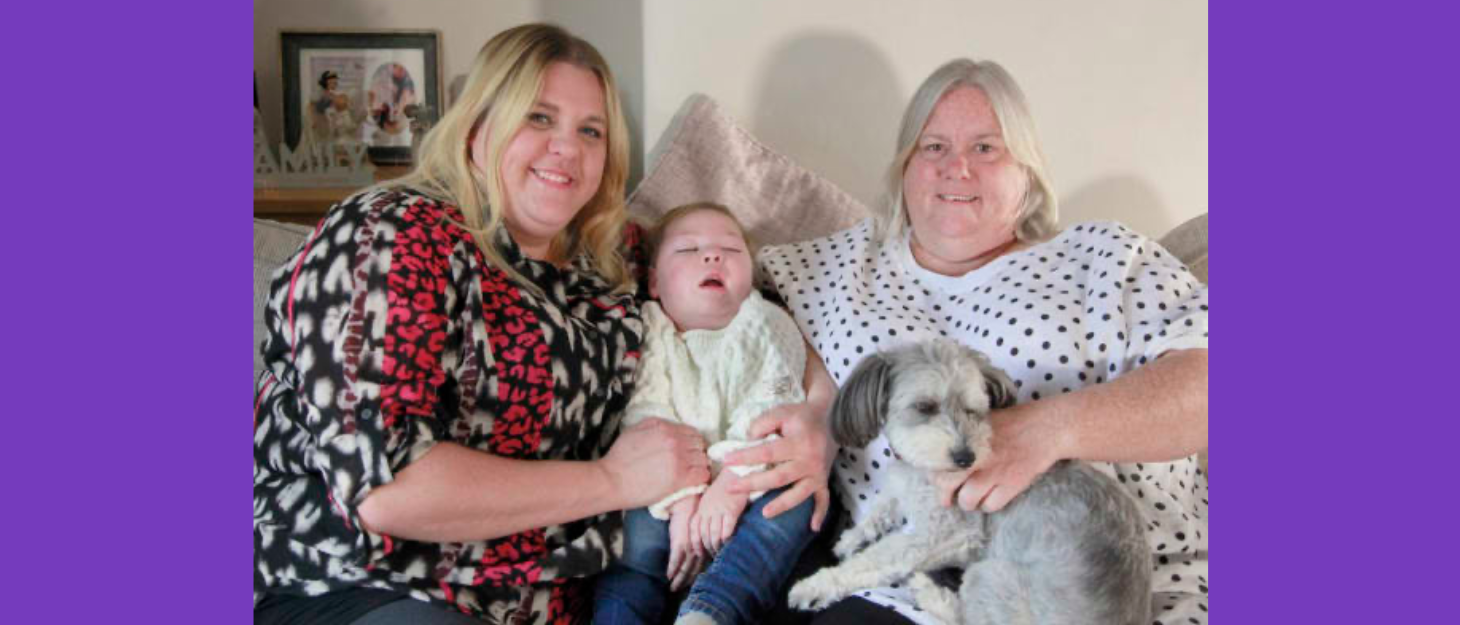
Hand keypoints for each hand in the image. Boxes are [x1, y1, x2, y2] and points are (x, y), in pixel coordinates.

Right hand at [598, 418, 709, 508]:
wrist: (611, 480)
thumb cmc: (619, 457)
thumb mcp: (635, 430)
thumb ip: (656, 425)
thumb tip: (672, 428)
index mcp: (665, 428)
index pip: (692, 432)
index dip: (690, 442)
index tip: (686, 451)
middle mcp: (675, 441)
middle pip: (700, 445)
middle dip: (695, 453)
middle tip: (687, 463)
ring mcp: (680, 459)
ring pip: (703, 459)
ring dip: (698, 465)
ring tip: (689, 473)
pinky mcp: (681, 478)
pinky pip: (703, 475)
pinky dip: (700, 477)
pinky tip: (691, 481)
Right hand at [666, 497, 703, 590]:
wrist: (686, 505)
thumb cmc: (691, 517)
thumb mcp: (696, 533)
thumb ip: (697, 543)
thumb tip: (695, 552)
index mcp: (703, 547)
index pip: (700, 567)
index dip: (693, 577)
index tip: (687, 585)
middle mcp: (698, 550)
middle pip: (692, 571)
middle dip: (685, 582)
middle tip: (676, 590)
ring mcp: (689, 548)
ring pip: (684, 569)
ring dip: (678, 580)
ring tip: (672, 587)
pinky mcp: (680, 544)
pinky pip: (676, 561)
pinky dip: (672, 569)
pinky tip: (668, 576)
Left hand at [691, 471, 749, 554]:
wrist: (737, 473)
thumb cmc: (725, 487)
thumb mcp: (709, 499)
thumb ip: (706, 512)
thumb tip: (706, 530)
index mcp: (701, 508)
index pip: (694, 529)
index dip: (695, 543)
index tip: (698, 553)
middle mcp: (708, 510)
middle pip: (703, 534)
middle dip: (706, 547)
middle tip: (711, 555)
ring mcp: (719, 510)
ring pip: (713, 534)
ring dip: (716, 546)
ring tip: (720, 552)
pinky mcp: (732, 510)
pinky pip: (727, 529)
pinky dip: (726, 539)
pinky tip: (728, 544)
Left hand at [722, 402, 834, 529]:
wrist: (832, 419)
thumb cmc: (801, 416)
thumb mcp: (782, 412)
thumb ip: (763, 423)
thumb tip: (749, 439)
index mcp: (798, 443)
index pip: (767, 453)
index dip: (746, 457)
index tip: (727, 460)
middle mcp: (809, 461)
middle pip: (778, 477)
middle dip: (753, 483)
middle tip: (731, 488)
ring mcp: (817, 474)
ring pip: (798, 493)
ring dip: (783, 505)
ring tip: (765, 513)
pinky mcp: (823, 480)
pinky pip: (824, 500)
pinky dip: (820, 513)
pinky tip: (813, 528)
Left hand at [934, 404, 1062, 511]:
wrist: (1045, 427)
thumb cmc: (1012, 422)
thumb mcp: (982, 421)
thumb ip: (962, 437)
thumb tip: (942, 453)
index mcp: (966, 440)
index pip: (938, 463)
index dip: (935, 476)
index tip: (937, 481)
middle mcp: (976, 457)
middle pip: (947, 484)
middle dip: (945, 496)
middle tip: (947, 500)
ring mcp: (994, 472)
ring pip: (968, 500)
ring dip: (968, 502)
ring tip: (972, 498)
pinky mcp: (1012, 485)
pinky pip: (991, 506)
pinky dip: (989, 505)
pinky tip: (991, 498)